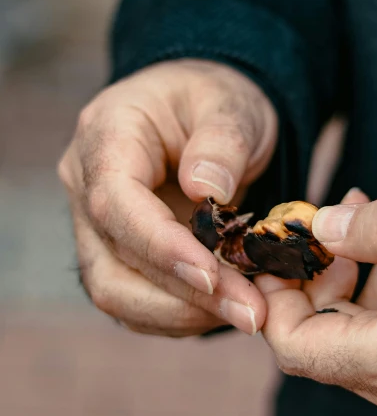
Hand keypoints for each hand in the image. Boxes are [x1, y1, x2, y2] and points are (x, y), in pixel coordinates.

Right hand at [58, 59, 276, 336]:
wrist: (205, 112)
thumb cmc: (216, 101)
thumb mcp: (231, 104)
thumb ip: (222, 142)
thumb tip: (208, 191)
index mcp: (106, 136)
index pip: (115, 203)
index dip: (160, 246)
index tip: (213, 275)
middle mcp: (86, 185)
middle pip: (112, 262)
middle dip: (183, 296)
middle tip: (252, 313)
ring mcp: (96, 224)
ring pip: (117, 292)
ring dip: (182, 315)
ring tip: (247, 313)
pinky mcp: (117, 253)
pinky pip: (136, 299)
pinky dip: (181, 313)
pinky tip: (228, 308)